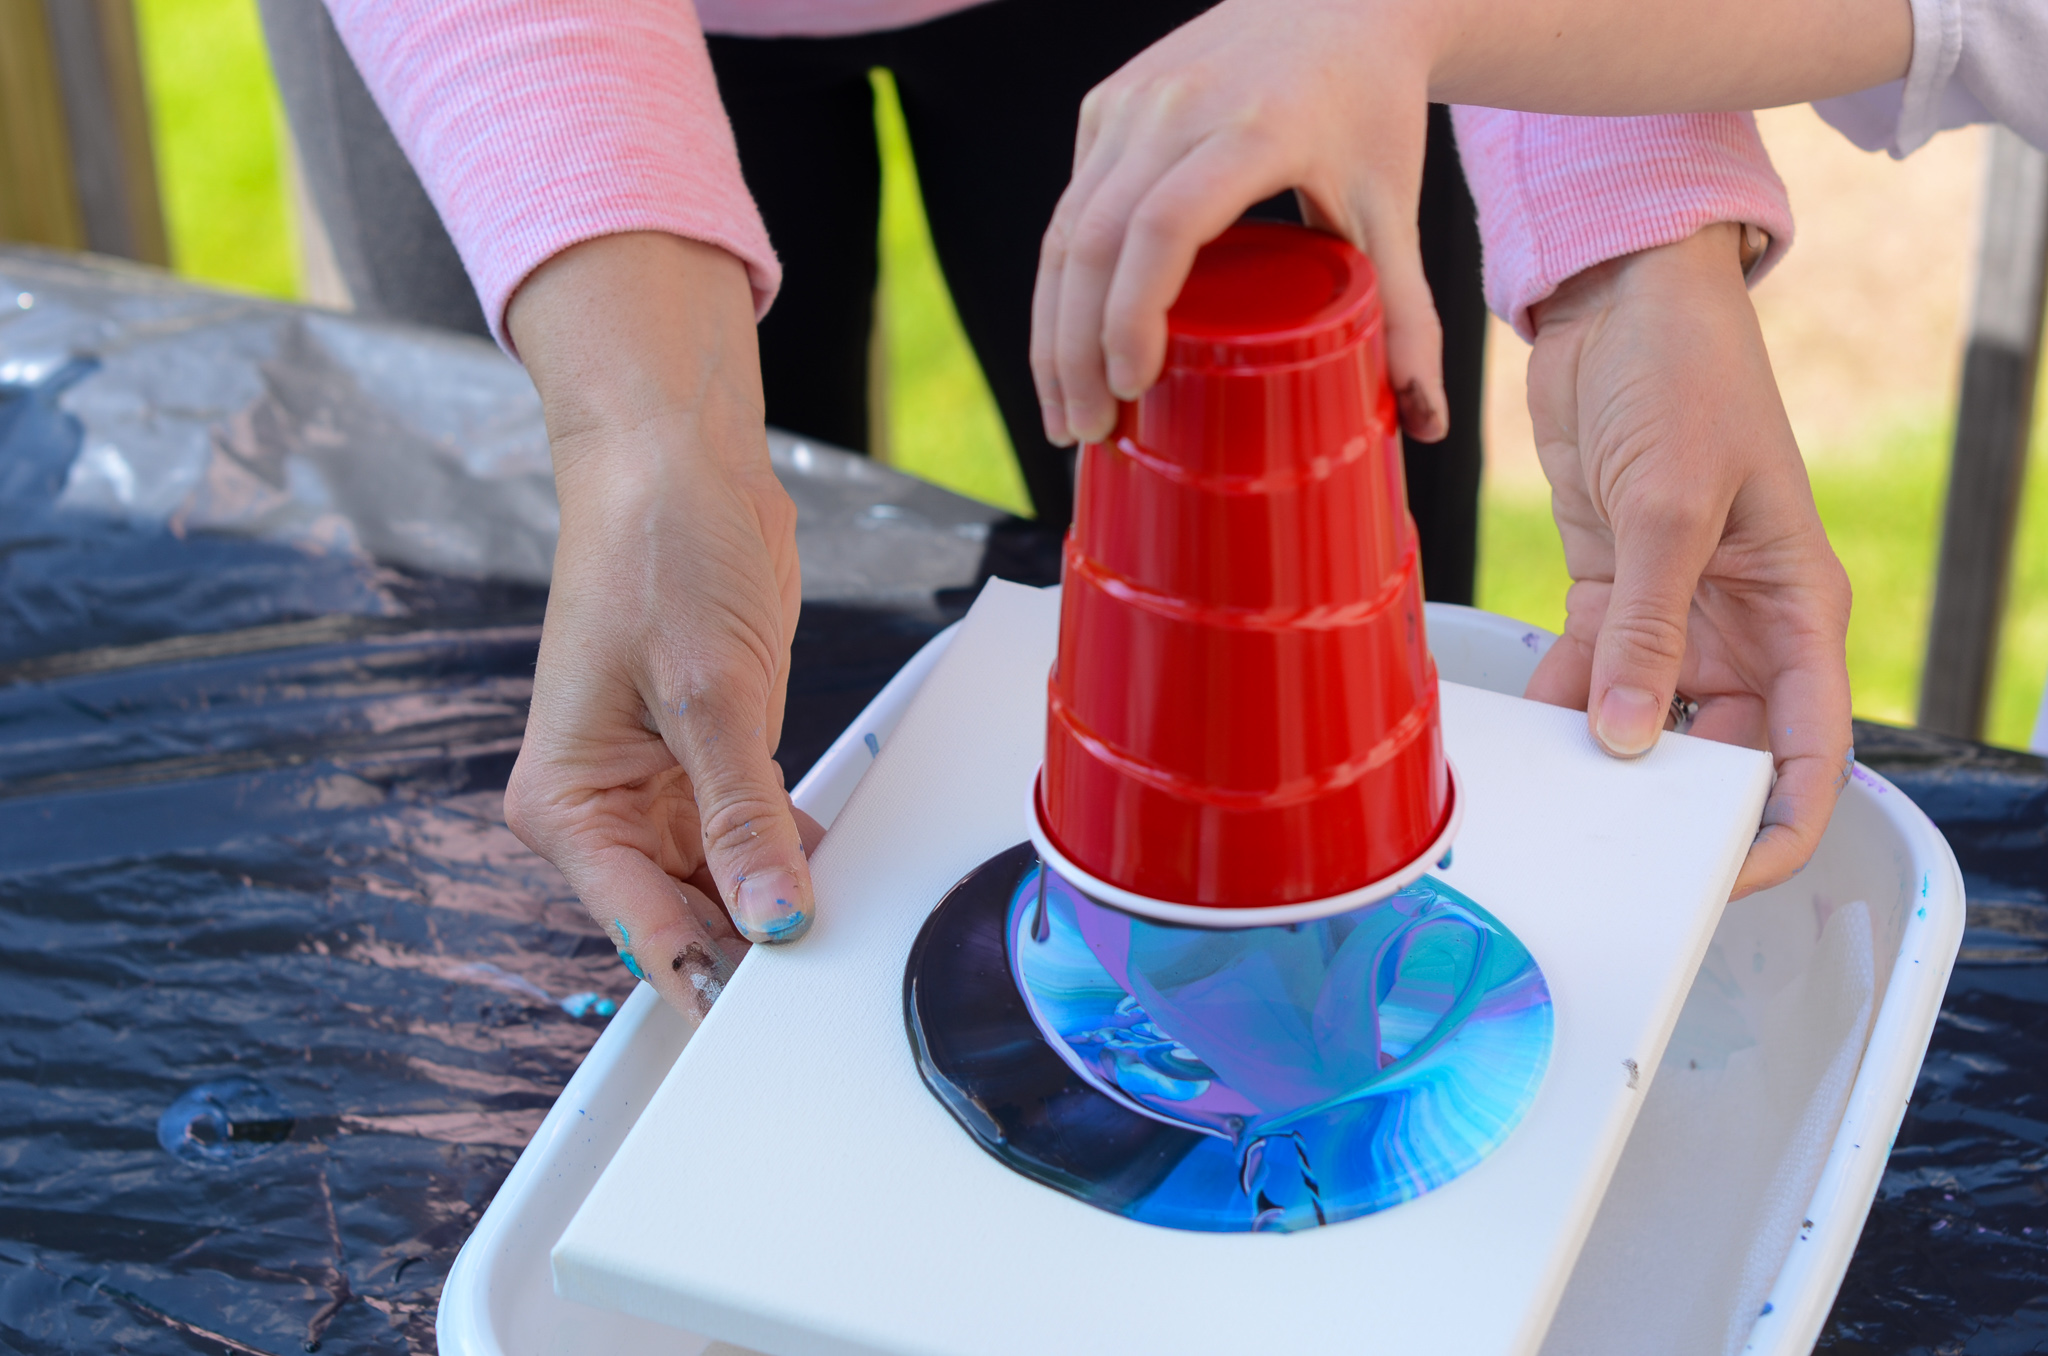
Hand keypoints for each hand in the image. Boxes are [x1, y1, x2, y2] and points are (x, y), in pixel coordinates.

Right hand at [504, 233, 825, 1024]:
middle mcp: (606, 813)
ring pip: (728, 888)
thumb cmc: (658, 551)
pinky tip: (845, 873)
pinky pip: (758, 836)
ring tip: (853, 933)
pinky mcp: (711, 763)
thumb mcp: (710, 695)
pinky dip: (799, 854)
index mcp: (569, 807)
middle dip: (758, 948)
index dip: (716, 980)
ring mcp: (661, 792)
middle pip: (688, 922)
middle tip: (837, 980)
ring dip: (784, 903)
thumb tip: (773, 919)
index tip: (779, 1023)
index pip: (646, 932)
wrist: (678, 462)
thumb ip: (743, 818)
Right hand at [1030, 0, 1445, 448]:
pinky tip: (1068, 346)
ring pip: (1065, 228)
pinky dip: (1061, 284)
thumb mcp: (1393, 208)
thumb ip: (1408, 314)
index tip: (1133, 387)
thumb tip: (1423, 422)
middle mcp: (1177, 105)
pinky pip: (1070, 204)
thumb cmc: (1370, 104)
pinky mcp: (1107, 103)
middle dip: (1073, 350)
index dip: (1132, 314)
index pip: (1164, 225)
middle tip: (1084, 433)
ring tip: (1064, 411)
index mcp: (1254, 126)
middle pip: (1094, 240)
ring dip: (1051, 329)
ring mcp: (1132, 101)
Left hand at [1523, 223, 1852, 896]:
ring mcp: (1672, 611)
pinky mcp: (1606, 588)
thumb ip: (1651, 630)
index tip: (1724, 878)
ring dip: (1599, 760)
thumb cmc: (1687, 377)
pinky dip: (1552, 708)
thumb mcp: (1674, 507)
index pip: (1808, 754)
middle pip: (1720, 753)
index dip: (1777, 829)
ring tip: (1548, 804)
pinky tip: (1514, 744)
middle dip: (1671, 805)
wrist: (1620, 300)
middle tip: (1608, 854)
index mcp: (1797, 612)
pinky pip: (1584, 674)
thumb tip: (1632, 739)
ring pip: (1642, 719)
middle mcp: (1740, 625)